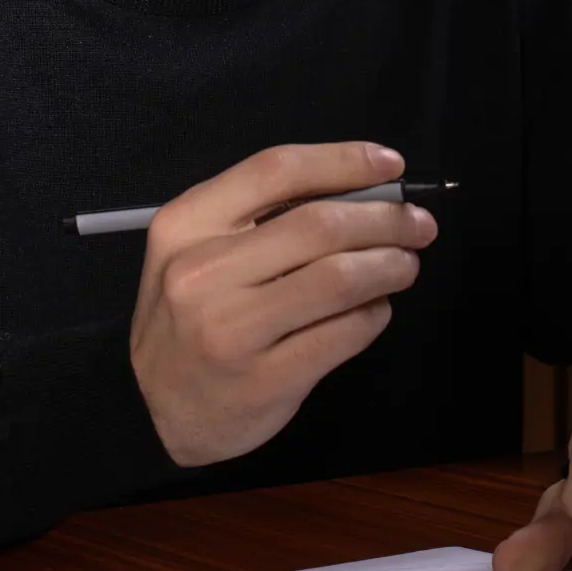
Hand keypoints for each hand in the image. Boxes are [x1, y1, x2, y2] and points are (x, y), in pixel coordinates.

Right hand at [129, 141, 435, 468]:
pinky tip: (376, 309)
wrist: (153, 409)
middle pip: (318, 224)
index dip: (344, 161)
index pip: (276, 170)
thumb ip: (261, 217)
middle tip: (417, 224)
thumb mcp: (198, 251)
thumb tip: (362, 190)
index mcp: (185, 224)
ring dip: (390, 265)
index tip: (390, 165)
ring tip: (406, 264)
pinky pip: (343, 333)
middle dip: (385, 219)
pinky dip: (374, 314)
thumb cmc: (189, 317)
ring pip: (338, 279)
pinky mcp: (265, 379)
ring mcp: (232, 330)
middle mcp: (201, 272)